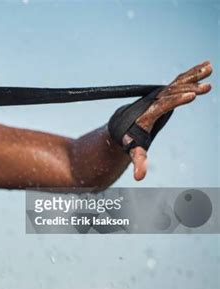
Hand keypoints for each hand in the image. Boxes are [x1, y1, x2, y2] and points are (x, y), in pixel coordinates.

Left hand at [124, 61, 211, 180]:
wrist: (124, 126)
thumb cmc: (131, 140)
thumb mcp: (135, 151)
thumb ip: (138, 162)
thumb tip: (139, 177)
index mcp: (148, 114)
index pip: (163, 105)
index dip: (176, 100)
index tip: (191, 96)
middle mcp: (154, 101)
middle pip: (172, 92)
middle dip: (189, 87)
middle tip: (206, 86)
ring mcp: (160, 95)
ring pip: (177, 82)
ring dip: (194, 75)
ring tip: (210, 67)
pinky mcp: (165, 93)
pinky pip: (180, 81)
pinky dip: (193, 73)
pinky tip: (208, 65)